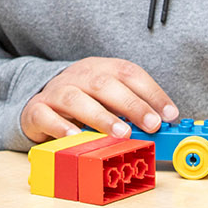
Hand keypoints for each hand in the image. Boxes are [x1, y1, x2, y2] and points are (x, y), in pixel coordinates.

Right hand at [20, 57, 178, 144]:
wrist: (40, 102)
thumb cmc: (83, 102)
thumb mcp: (108, 98)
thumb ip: (132, 109)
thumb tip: (163, 125)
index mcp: (100, 68)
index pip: (129, 73)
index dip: (152, 92)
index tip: (170, 114)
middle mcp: (78, 76)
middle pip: (104, 84)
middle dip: (131, 104)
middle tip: (151, 124)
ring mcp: (56, 92)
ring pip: (75, 99)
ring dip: (100, 116)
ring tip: (121, 133)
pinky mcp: (37, 110)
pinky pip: (46, 116)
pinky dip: (61, 127)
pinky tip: (77, 138)